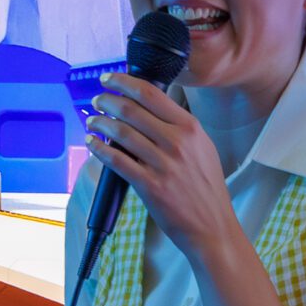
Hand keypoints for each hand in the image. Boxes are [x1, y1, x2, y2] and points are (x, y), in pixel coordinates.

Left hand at [85, 73, 236, 257]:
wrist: (213, 227)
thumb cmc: (206, 187)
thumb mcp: (203, 147)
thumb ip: (179, 127)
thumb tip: (148, 109)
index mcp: (191, 127)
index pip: (151, 93)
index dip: (124, 82)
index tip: (110, 79)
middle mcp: (177, 142)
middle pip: (131, 110)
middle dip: (107, 100)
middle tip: (97, 100)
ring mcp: (163, 164)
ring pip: (120, 133)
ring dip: (100, 123)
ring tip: (92, 121)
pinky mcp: (150, 186)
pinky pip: (116, 161)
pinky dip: (99, 149)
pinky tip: (92, 144)